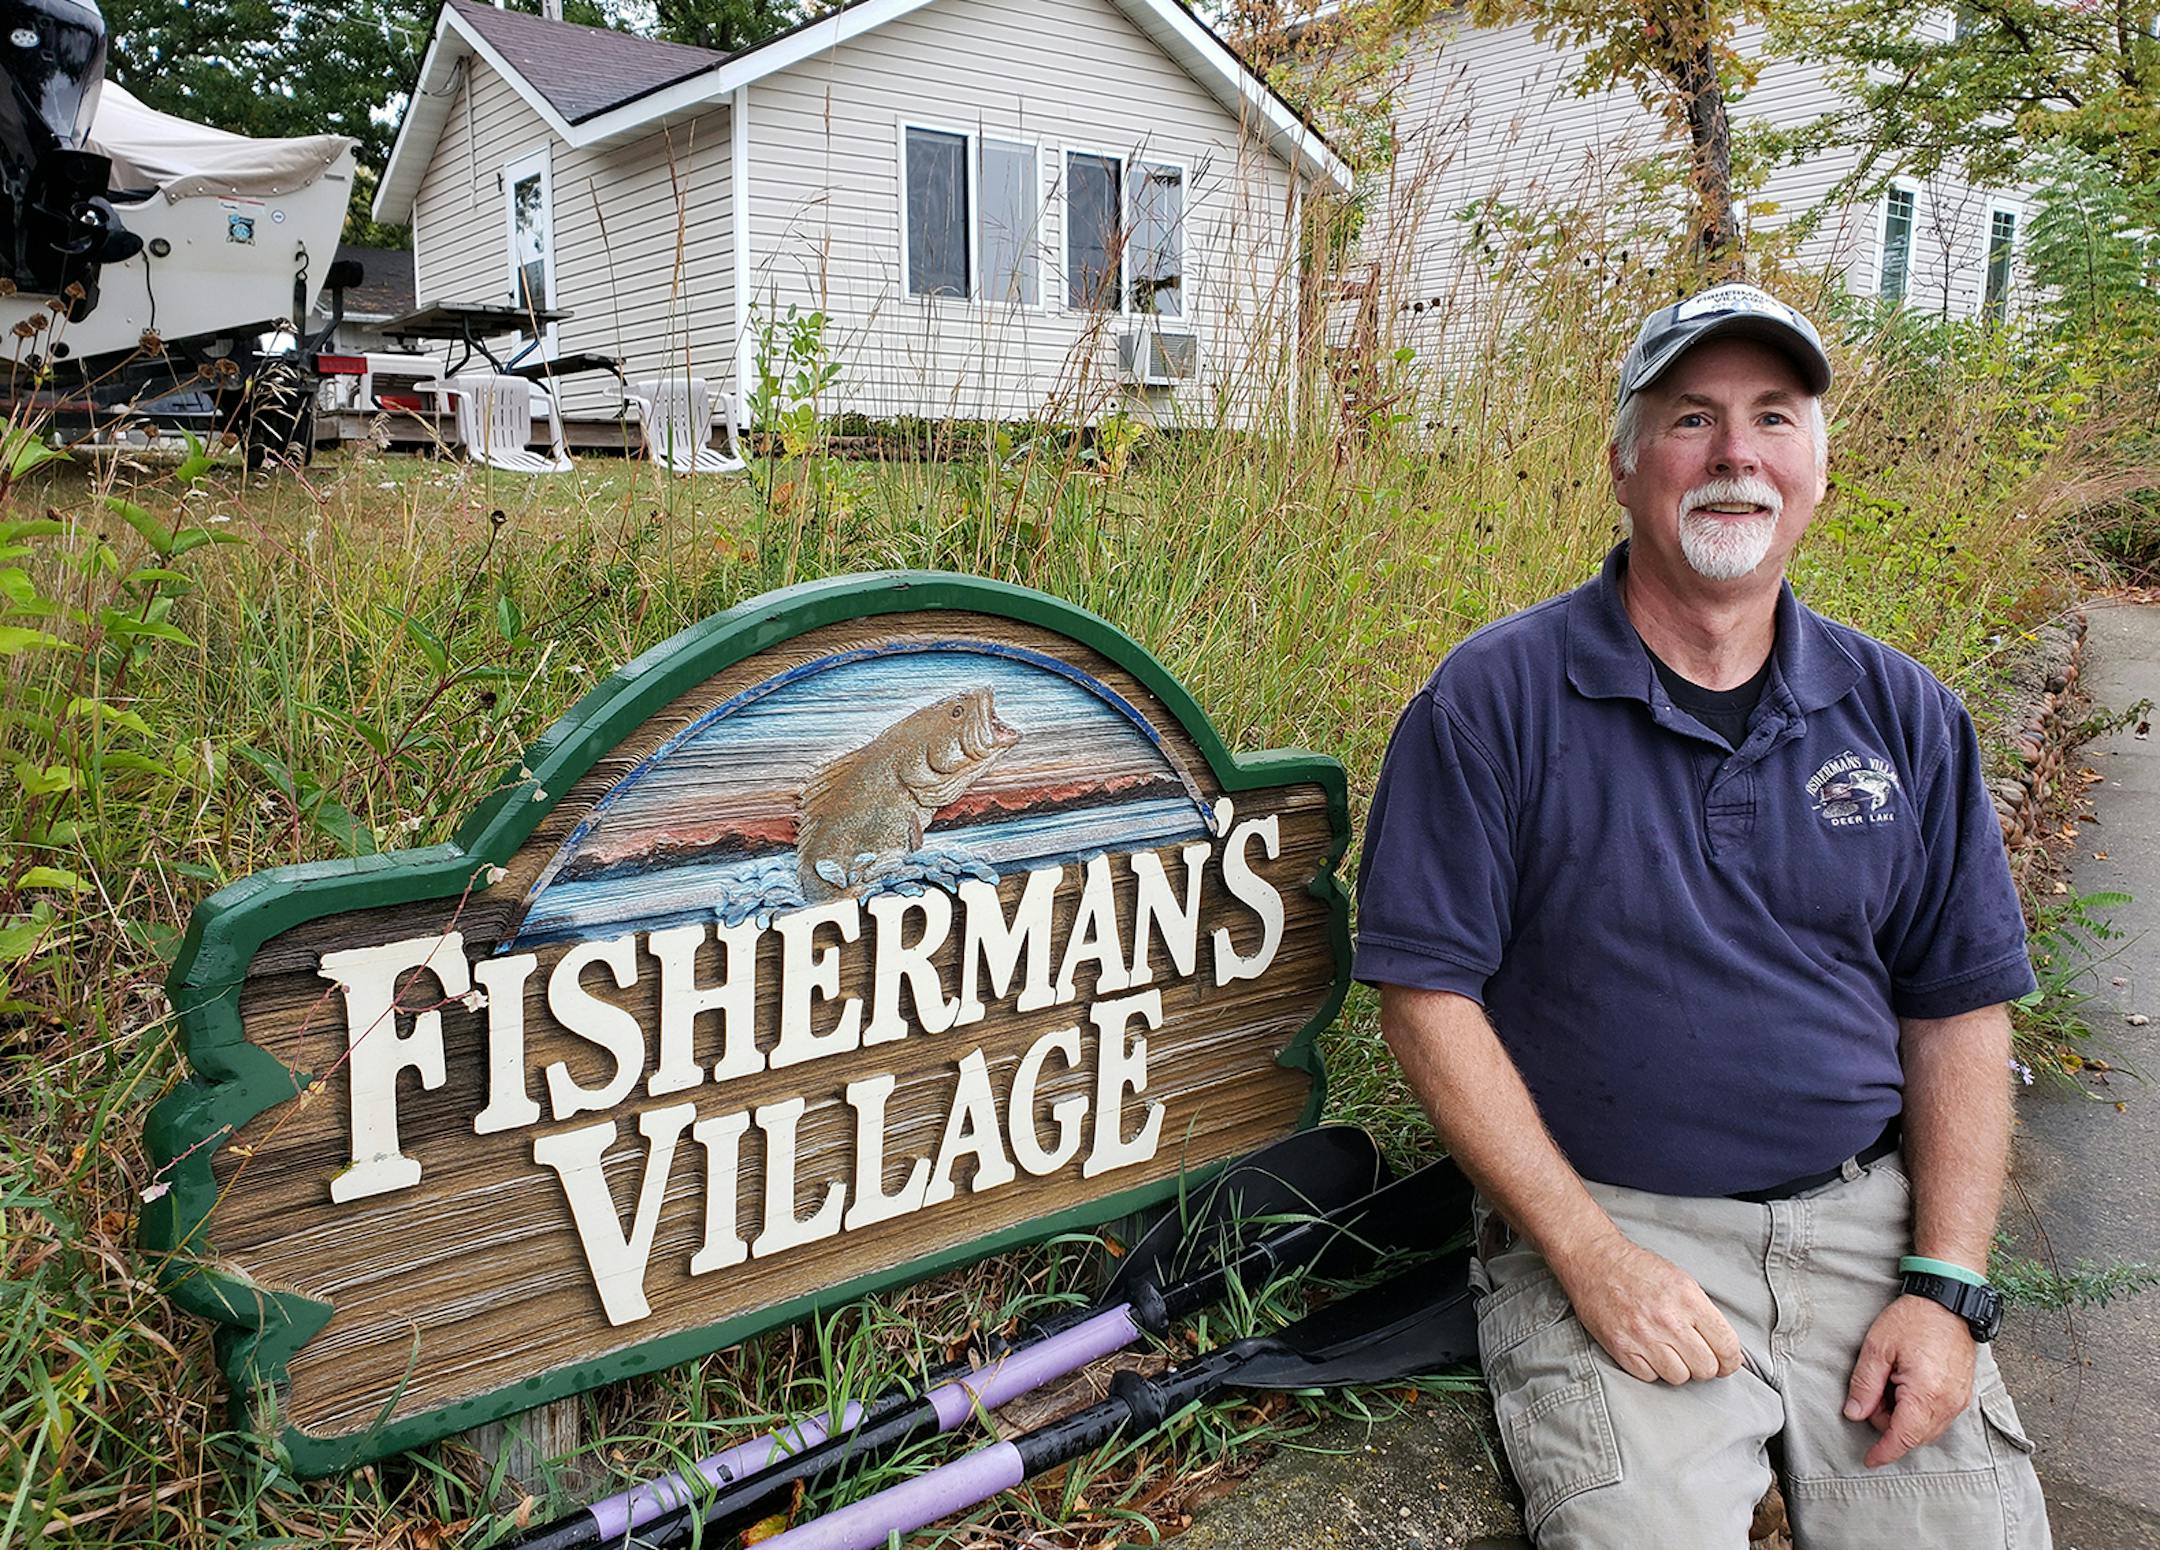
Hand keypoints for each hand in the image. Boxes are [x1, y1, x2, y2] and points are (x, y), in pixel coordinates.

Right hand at [1553, 1231, 1743, 1384]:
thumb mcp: (1682, 1281)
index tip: (1726, 1362)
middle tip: (1695, 1356)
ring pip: (1679, 1377)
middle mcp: (1668, 1319)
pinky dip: (1651, 1369)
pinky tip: (1648, 1351)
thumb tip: (1727, 1350)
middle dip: (1705, 1366)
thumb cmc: (1639, 1270)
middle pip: (1706, 1368)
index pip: (1727, 1346)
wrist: (1595, 1261)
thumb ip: (1705, 1314)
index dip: (1731, 1361)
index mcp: (1689, 1299)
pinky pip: (1650, 1377)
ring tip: (1669, 1352)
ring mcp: (1643, 1336)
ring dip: (1678, 1369)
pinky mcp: (1621, 1348)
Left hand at [1842, 1294, 1976, 1466]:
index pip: (1903, 1437)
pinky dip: (1918, 1410)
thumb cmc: (1912, 1320)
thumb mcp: (1877, 1348)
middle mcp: (1948, 1403)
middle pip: (1913, 1435)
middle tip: (1876, 1387)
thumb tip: (1854, 1414)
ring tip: (1892, 1381)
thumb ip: (1865, 1385)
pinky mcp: (1963, 1395)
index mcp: (1926, 1394)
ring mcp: (1959, 1401)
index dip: (1883, 1452)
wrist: (1948, 1301)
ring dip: (1904, 1416)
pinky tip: (1907, 1384)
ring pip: (1926, 1428)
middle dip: (1888, 1422)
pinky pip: (1938, 1417)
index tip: (1868, 1460)